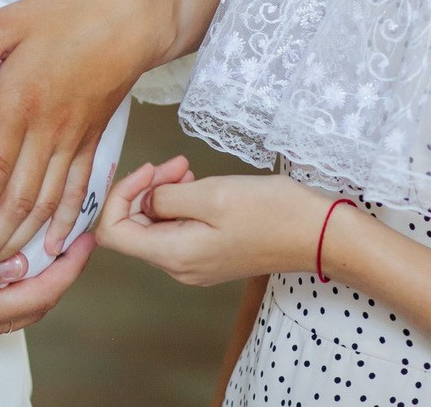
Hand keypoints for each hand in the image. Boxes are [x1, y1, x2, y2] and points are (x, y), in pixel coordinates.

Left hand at [0, 0, 162, 275]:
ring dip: (22, 238)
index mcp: (21, 101)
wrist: (130, 19)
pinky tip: (49, 246)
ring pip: (46, 202)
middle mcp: (48, 129)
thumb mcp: (12, 19)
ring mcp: (74, 139)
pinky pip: (77, 190)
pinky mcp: (93, 141)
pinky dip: (63, 222)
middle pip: (19, 197)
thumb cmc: (66, 15)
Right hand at [0, 233, 96, 347]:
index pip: (36, 297)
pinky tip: (19, 255)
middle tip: (79, 240)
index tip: (85, 243)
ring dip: (41, 275)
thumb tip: (19, 265)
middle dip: (62, 273)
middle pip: (34, 305)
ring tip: (56, 242)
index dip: (66, 270)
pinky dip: (17, 279)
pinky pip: (1, 300)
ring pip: (20, 304)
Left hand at [95, 158, 332, 286]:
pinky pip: (177, 228)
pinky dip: (180, 203)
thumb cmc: (271, 212)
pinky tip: (198, 184)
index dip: (120, 195)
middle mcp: (179, 267)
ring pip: (155, 225)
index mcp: (174, 256)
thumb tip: (143, 202)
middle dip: (144, 188)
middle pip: (133, 226)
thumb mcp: (211, 195)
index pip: (113, 232)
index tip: (148, 170)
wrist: (318, 234)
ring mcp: (195, 264)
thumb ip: (165, 199)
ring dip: (163, 192)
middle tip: (174, 163)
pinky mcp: (210, 255)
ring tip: (187, 168)